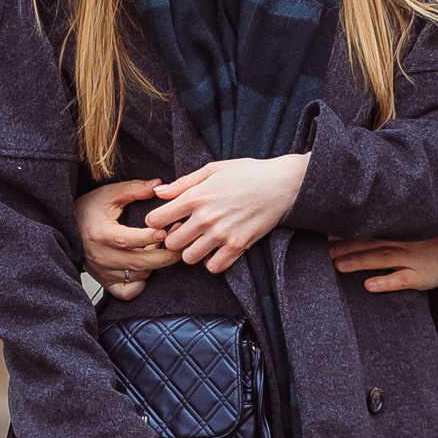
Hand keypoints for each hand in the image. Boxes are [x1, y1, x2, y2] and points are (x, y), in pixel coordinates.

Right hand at [76, 177, 182, 299]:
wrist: (66, 229)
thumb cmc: (87, 210)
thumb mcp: (108, 194)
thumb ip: (133, 189)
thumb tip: (158, 185)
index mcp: (101, 234)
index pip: (128, 240)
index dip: (149, 237)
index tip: (166, 230)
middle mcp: (101, 256)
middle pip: (139, 262)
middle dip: (165, 256)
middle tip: (179, 245)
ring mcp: (103, 272)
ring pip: (139, 275)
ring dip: (154, 265)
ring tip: (160, 249)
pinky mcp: (105, 282)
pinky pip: (128, 292)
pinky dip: (141, 284)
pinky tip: (145, 269)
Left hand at [145, 153, 308, 273]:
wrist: (280, 183)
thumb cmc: (246, 172)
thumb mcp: (212, 170)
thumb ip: (183, 183)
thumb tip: (158, 192)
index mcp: (195, 197)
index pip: (156, 219)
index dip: (156, 221)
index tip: (164, 220)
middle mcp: (205, 218)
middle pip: (171, 243)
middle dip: (173, 238)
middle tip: (183, 232)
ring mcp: (222, 234)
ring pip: (189, 258)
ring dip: (191, 251)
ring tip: (200, 241)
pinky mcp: (238, 245)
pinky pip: (214, 267)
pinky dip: (211, 261)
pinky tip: (215, 250)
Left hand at [329, 233, 437, 293]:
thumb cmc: (421, 243)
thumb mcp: (405, 231)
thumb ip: (381, 230)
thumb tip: (342, 230)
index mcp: (399, 227)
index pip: (369, 226)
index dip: (347, 230)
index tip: (326, 234)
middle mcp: (405, 240)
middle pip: (372, 241)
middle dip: (346, 246)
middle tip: (325, 251)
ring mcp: (413, 258)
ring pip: (383, 257)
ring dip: (360, 261)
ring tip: (339, 265)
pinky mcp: (421, 276)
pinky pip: (402, 280)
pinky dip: (385, 282)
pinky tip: (369, 285)